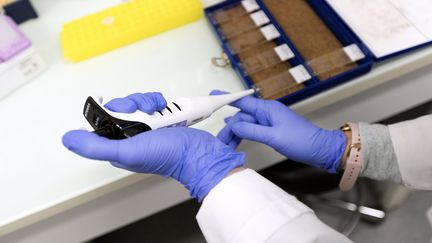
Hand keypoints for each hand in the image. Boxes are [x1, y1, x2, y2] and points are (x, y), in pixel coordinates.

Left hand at [63, 92, 244, 200]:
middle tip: (144, 111)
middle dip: (133, 104)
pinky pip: (152, 103)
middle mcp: (130, 137)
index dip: (110, 110)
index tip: (123, 109)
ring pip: (137, 103)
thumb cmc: (166, 156)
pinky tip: (165, 108)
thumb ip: (97, 146)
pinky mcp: (160, 120)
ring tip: (158, 110)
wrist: (199, 152)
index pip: (103, 120)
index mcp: (118, 146)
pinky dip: (159, 102)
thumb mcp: (128, 152)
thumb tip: (68, 139)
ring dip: (148, 102)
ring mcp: (146, 128)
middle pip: (121, 108)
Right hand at [214, 91, 345, 172]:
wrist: (319, 149)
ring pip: (246, 124)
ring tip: (226, 144)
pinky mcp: (271, 128)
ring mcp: (269, 120)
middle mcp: (267, 112)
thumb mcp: (273, 137)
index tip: (213, 93)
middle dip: (230, 128)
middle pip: (242, 116)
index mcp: (268, 109)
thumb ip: (252, 130)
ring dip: (236, 133)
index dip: (226, 97)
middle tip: (220, 141)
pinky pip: (253, 128)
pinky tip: (235, 136)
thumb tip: (233, 125)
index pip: (242, 101)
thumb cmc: (301, 141)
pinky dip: (244, 133)